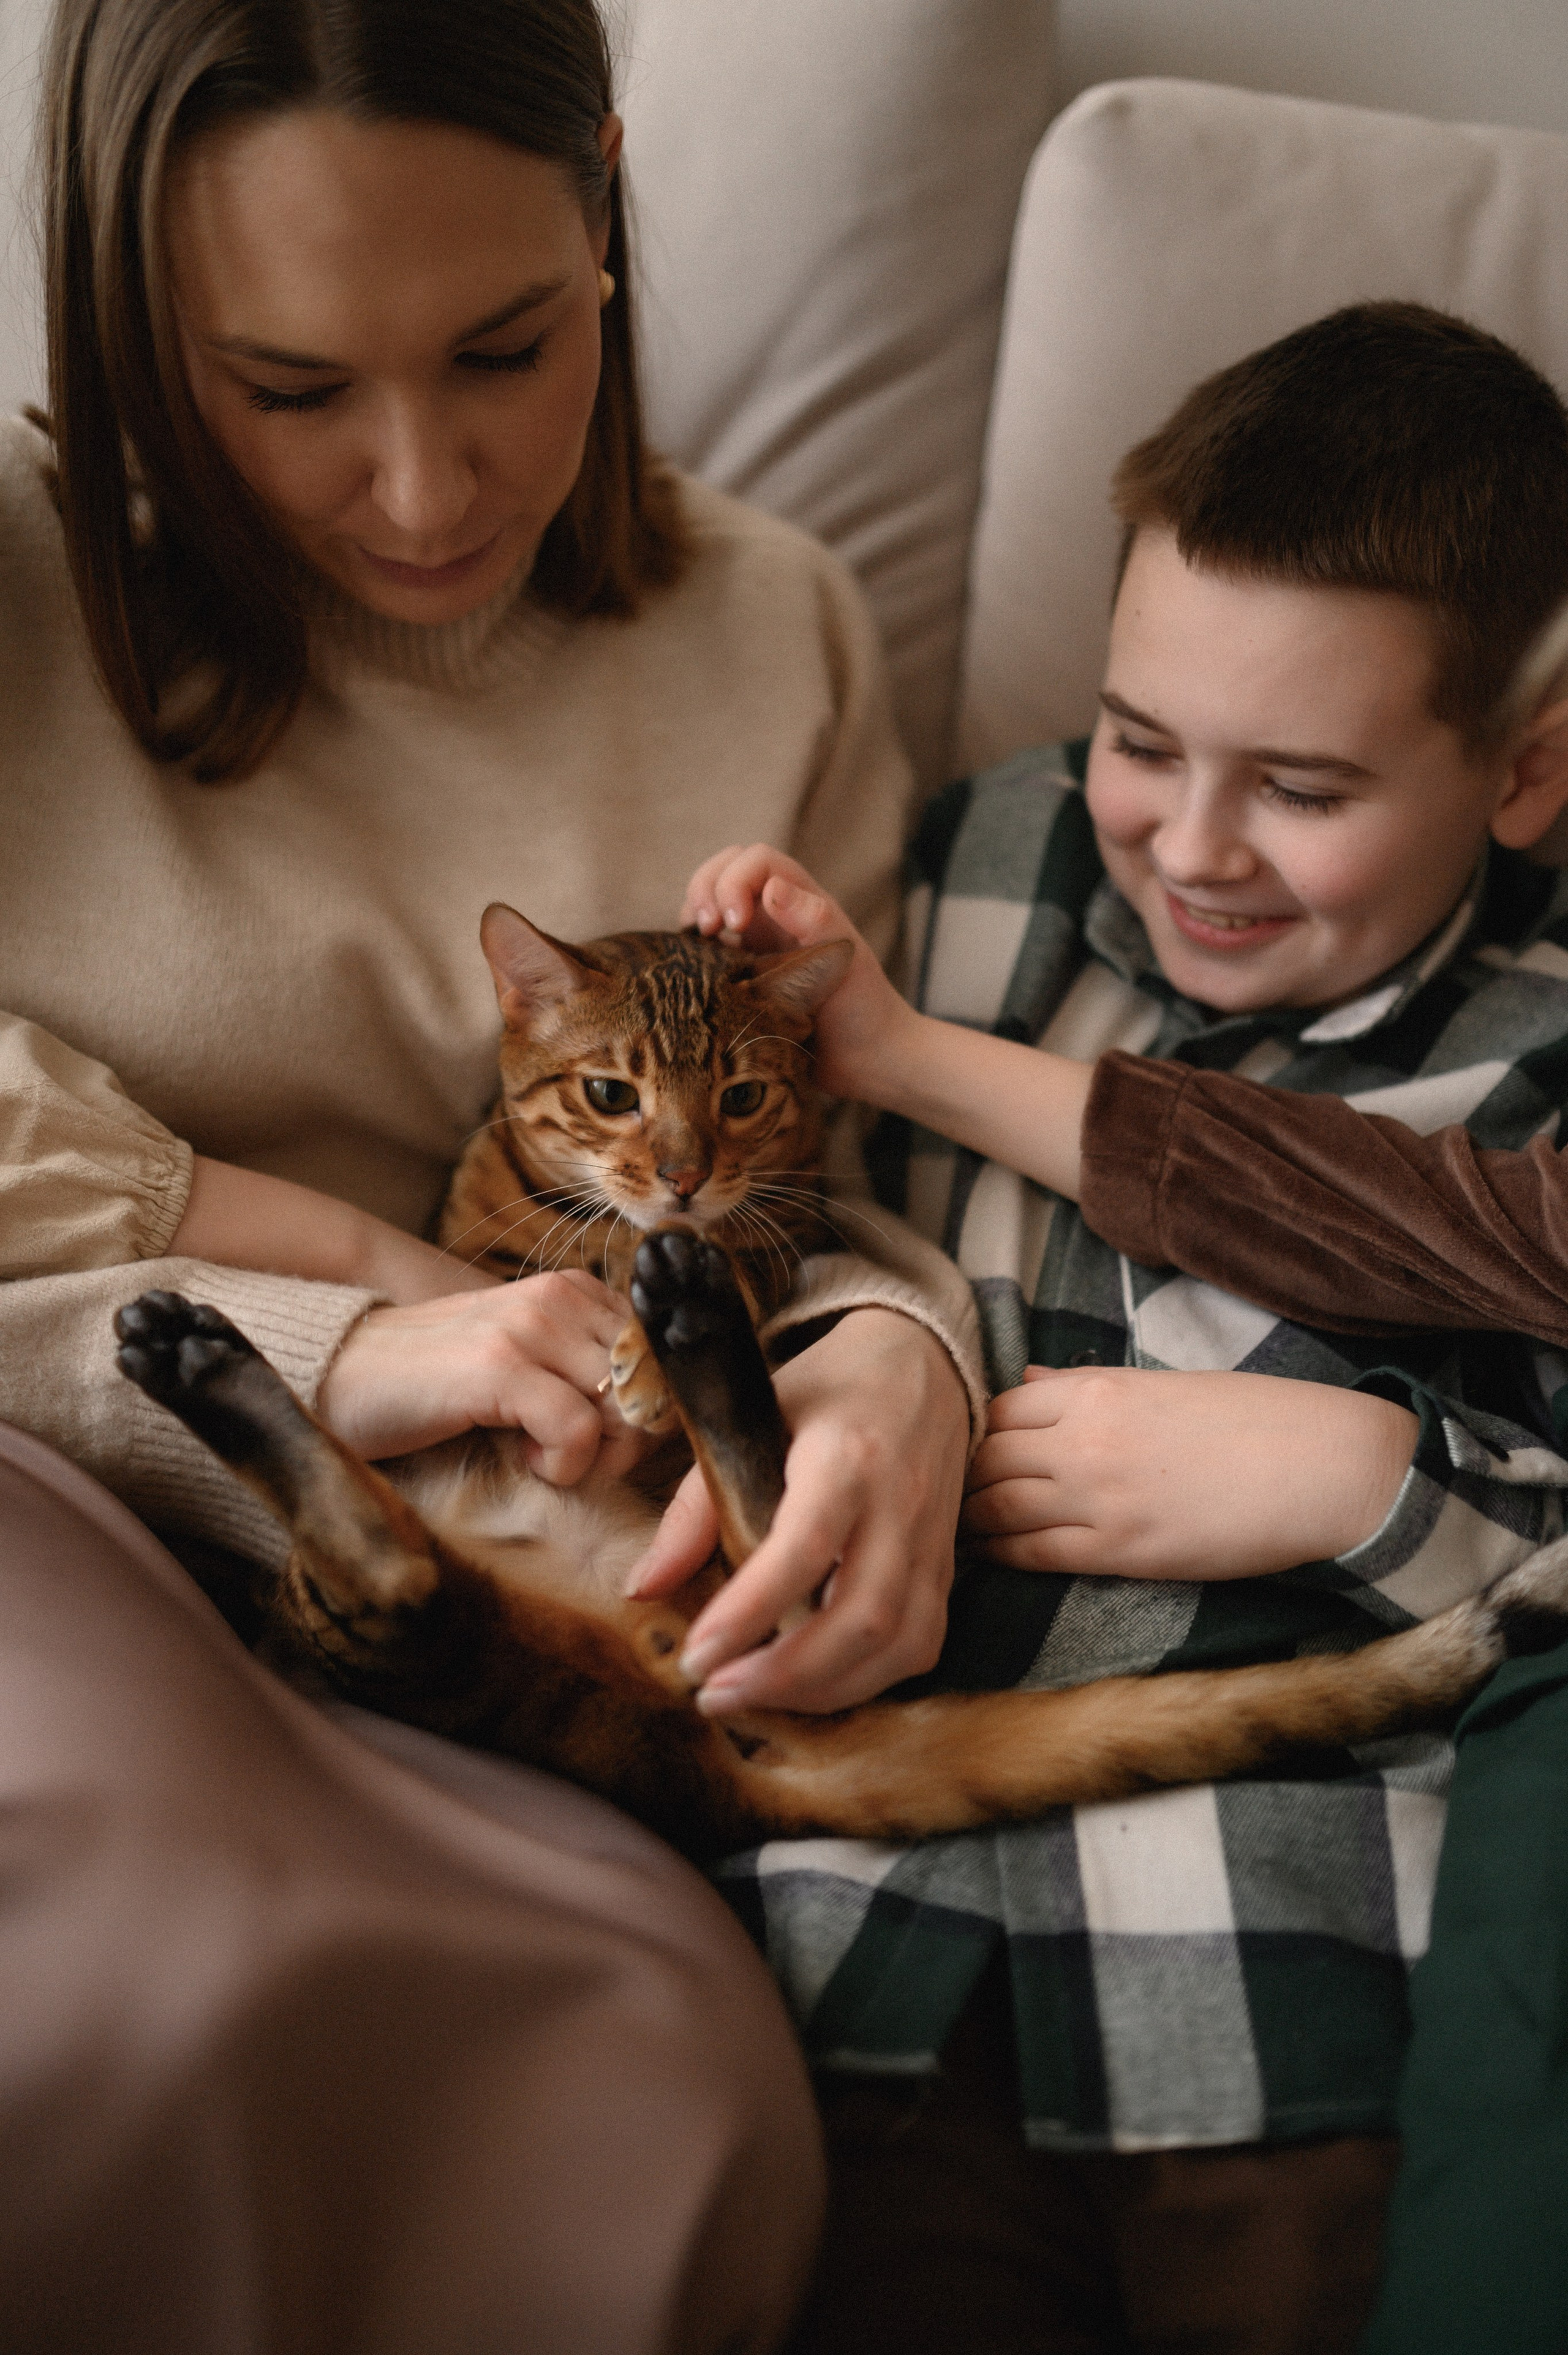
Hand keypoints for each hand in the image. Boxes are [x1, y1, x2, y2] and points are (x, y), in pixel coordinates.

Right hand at [317, 1272, 642, 1480]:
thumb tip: (659, 1417)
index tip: (601, 1439)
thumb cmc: (440, 1381)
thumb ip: (587, 1370)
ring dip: (595, 1455)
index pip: (663, 1357)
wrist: (343, 1374)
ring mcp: (529, 1327)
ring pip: (626, 1409)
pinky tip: (522, 1457)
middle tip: (573, 1456)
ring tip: (541, 1453)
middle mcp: (559, 1296)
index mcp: (575, 1291)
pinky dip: (561, 1465)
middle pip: (654, 1386)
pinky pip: (577, 1431)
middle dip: (627, 1442)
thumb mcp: (527, 1362)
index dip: (647, 1414)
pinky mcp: (499, 1366)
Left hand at [629, 1309, 967, 1712]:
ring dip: (825, 1690)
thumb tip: (642, 1589)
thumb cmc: (826, 1390)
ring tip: (755, 1697)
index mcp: (846, 1456)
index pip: (804, 1545)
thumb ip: (695, 1506)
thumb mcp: (750, 1420)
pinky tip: (813, 1685)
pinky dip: (868, 1680)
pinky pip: (921, 1644)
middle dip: (786, 1673)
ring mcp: (931, 1541)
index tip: (697, 1656)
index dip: (750, 1610)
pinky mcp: (946, 1568)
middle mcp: (899, 1504)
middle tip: (715, 1694)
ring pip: (900, 1643)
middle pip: (863, 1614)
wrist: (921, 1364)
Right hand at [681, 842, 913, 1100]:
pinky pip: (705, 950)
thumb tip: (771, 889)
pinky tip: (692, 970)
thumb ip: (815, 920)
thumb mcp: (847, 961)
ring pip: (710, 905)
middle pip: (724, 871)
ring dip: (694, 914)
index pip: (757, 861)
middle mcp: (774, 916)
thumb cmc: (863, 1007)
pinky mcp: (738, 976)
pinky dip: (691, 950)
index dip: (735, 879)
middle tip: (705, 930)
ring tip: (694, 945)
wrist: (865, 1060)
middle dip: (704, 889)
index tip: (733, 923)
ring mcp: (753, 944)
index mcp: (801, 902)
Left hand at [962, 1365, 1418, 1578]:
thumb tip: (1029, 1381)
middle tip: (941, 1493)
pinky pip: (1034, 1553)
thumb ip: (1088, 1388)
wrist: (1323, 1468)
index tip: (965, 1446)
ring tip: (947, 1529)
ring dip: (968, 1518)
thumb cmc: (1256, 1419)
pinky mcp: (1120, 1550)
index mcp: (1099, 1389)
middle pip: (987, 1456)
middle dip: (960, 1475)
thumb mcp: (1166, 1385)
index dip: (976, 1428)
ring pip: (998, 1506)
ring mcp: (1098, 1498)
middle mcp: (1085, 1439)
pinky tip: (980, 1558)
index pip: (1001, 1406)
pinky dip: (999, 1554)